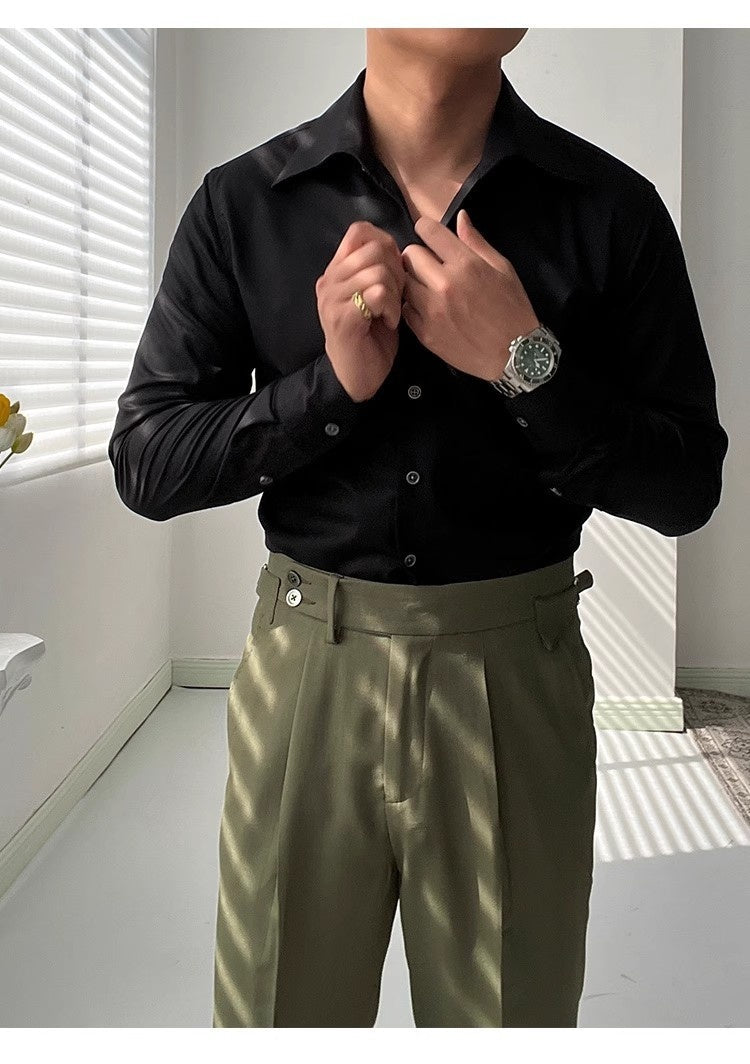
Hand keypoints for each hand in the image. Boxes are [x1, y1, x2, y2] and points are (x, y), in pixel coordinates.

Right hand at [316, 221, 405, 401]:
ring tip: (392, 312)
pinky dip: (391, 308)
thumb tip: (397, 247)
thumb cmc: (372, 336)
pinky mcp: (342, 319)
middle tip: (398, 294)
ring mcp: (332, 300)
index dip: (385, 243)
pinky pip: (376, 293)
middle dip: (396, 269)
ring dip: (395, 293)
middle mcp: (329, 281)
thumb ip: (377, 269)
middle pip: (373, 249)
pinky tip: (390, 322)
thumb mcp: (373, 295)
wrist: (358, 377)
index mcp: (336, 271)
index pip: (359, 231)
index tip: (394, 269)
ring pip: (377, 271)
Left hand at [401, 209, 539, 379]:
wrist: (513, 355)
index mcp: (465, 264)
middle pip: (410, 254)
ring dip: (412, 281)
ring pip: (403, 282)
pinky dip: (412, 305)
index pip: (428, 231)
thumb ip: (476, 242)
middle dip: (418, 255)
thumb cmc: (512, 309)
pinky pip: (405, 308)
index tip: (430, 237)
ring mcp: (431, 310)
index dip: (426, 229)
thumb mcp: (503, 269)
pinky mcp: (424, 332)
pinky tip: (428, 308)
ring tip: (426, 287)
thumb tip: (460, 216)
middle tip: (428, 265)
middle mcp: (444, 284)